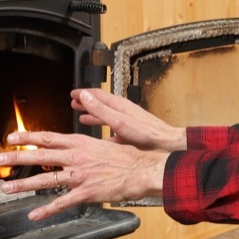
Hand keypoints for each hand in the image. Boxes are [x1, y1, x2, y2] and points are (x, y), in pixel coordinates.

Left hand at [0, 129, 167, 220]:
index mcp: (81, 143)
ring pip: (45, 180)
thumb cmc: (130, 157)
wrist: (144, 169)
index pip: (48, 138)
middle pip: (40, 156)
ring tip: (7, 188)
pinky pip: (61, 203)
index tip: (12, 137)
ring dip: (23, 184)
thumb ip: (89, 144)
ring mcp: (79, 176)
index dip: (28, 138)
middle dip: (16, 158)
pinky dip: (46, 210)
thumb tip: (80, 143)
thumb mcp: (107, 143)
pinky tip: (34, 215)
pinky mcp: (86, 193)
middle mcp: (76, 157)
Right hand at [69, 89, 186, 151]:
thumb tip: (85, 96)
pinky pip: (112, 131)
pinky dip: (103, 132)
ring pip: (106, 117)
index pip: (97, 95)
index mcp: (119, 106)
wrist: (166, 145)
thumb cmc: (147, 134)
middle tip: (74, 103)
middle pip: (100, 104)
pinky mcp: (130, 133)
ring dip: (93, 116)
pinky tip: (99, 139)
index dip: (83, 94)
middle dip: (87, 103)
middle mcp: (123, 111)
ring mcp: (127, 122)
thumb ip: (101, 110)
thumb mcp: (119, 121)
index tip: (72, 93)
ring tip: (82, 117)